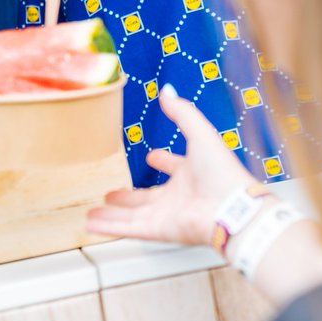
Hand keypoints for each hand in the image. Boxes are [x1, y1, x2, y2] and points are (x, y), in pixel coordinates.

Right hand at [85, 83, 256, 245]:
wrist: (230, 208)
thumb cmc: (221, 170)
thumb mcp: (199, 133)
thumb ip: (181, 112)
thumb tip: (167, 90)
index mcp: (191, 172)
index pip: (174, 166)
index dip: (164, 160)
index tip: (152, 156)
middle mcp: (178, 195)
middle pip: (146, 197)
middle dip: (128, 196)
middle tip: (112, 193)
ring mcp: (167, 214)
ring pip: (132, 215)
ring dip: (112, 213)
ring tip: (93, 211)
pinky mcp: (159, 230)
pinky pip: (129, 228)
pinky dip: (109, 227)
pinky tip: (91, 224)